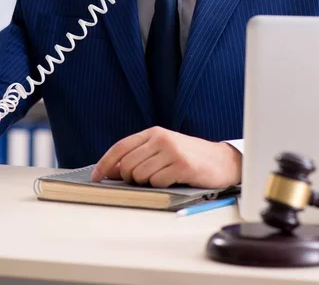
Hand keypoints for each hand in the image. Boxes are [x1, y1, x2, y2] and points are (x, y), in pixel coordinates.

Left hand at [91, 127, 241, 188]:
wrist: (222, 161)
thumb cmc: (190, 157)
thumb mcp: (164, 149)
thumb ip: (141, 155)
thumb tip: (114, 171)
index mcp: (154, 132)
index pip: (121, 147)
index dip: (105, 163)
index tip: (96, 177)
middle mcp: (161, 138)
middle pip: (127, 165)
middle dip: (130, 178)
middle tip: (145, 179)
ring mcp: (172, 151)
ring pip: (140, 176)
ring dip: (148, 183)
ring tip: (164, 177)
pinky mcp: (182, 165)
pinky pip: (157, 182)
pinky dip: (162, 186)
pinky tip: (175, 179)